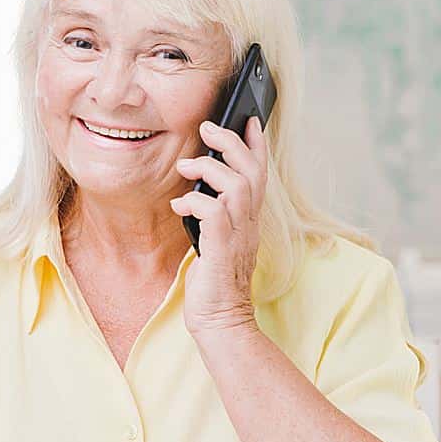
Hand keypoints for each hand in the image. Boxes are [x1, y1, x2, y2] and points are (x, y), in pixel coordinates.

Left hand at [170, 116, 267, 337]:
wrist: (221, 321)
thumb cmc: (214, 285)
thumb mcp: (216, 242)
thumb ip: (215, 217)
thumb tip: (197, 194)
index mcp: (250, 220)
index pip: (261, 174)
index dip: (257, 145)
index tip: (248, 119)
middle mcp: (250, 224)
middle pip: (252, 171)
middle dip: (231, 142)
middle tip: (207, 129)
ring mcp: (239, 237)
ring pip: (237, 185)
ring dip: (209, 169)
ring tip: (185, 168)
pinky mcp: (222, 250)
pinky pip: (215, 212)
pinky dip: (196, 202)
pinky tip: (179, 206)